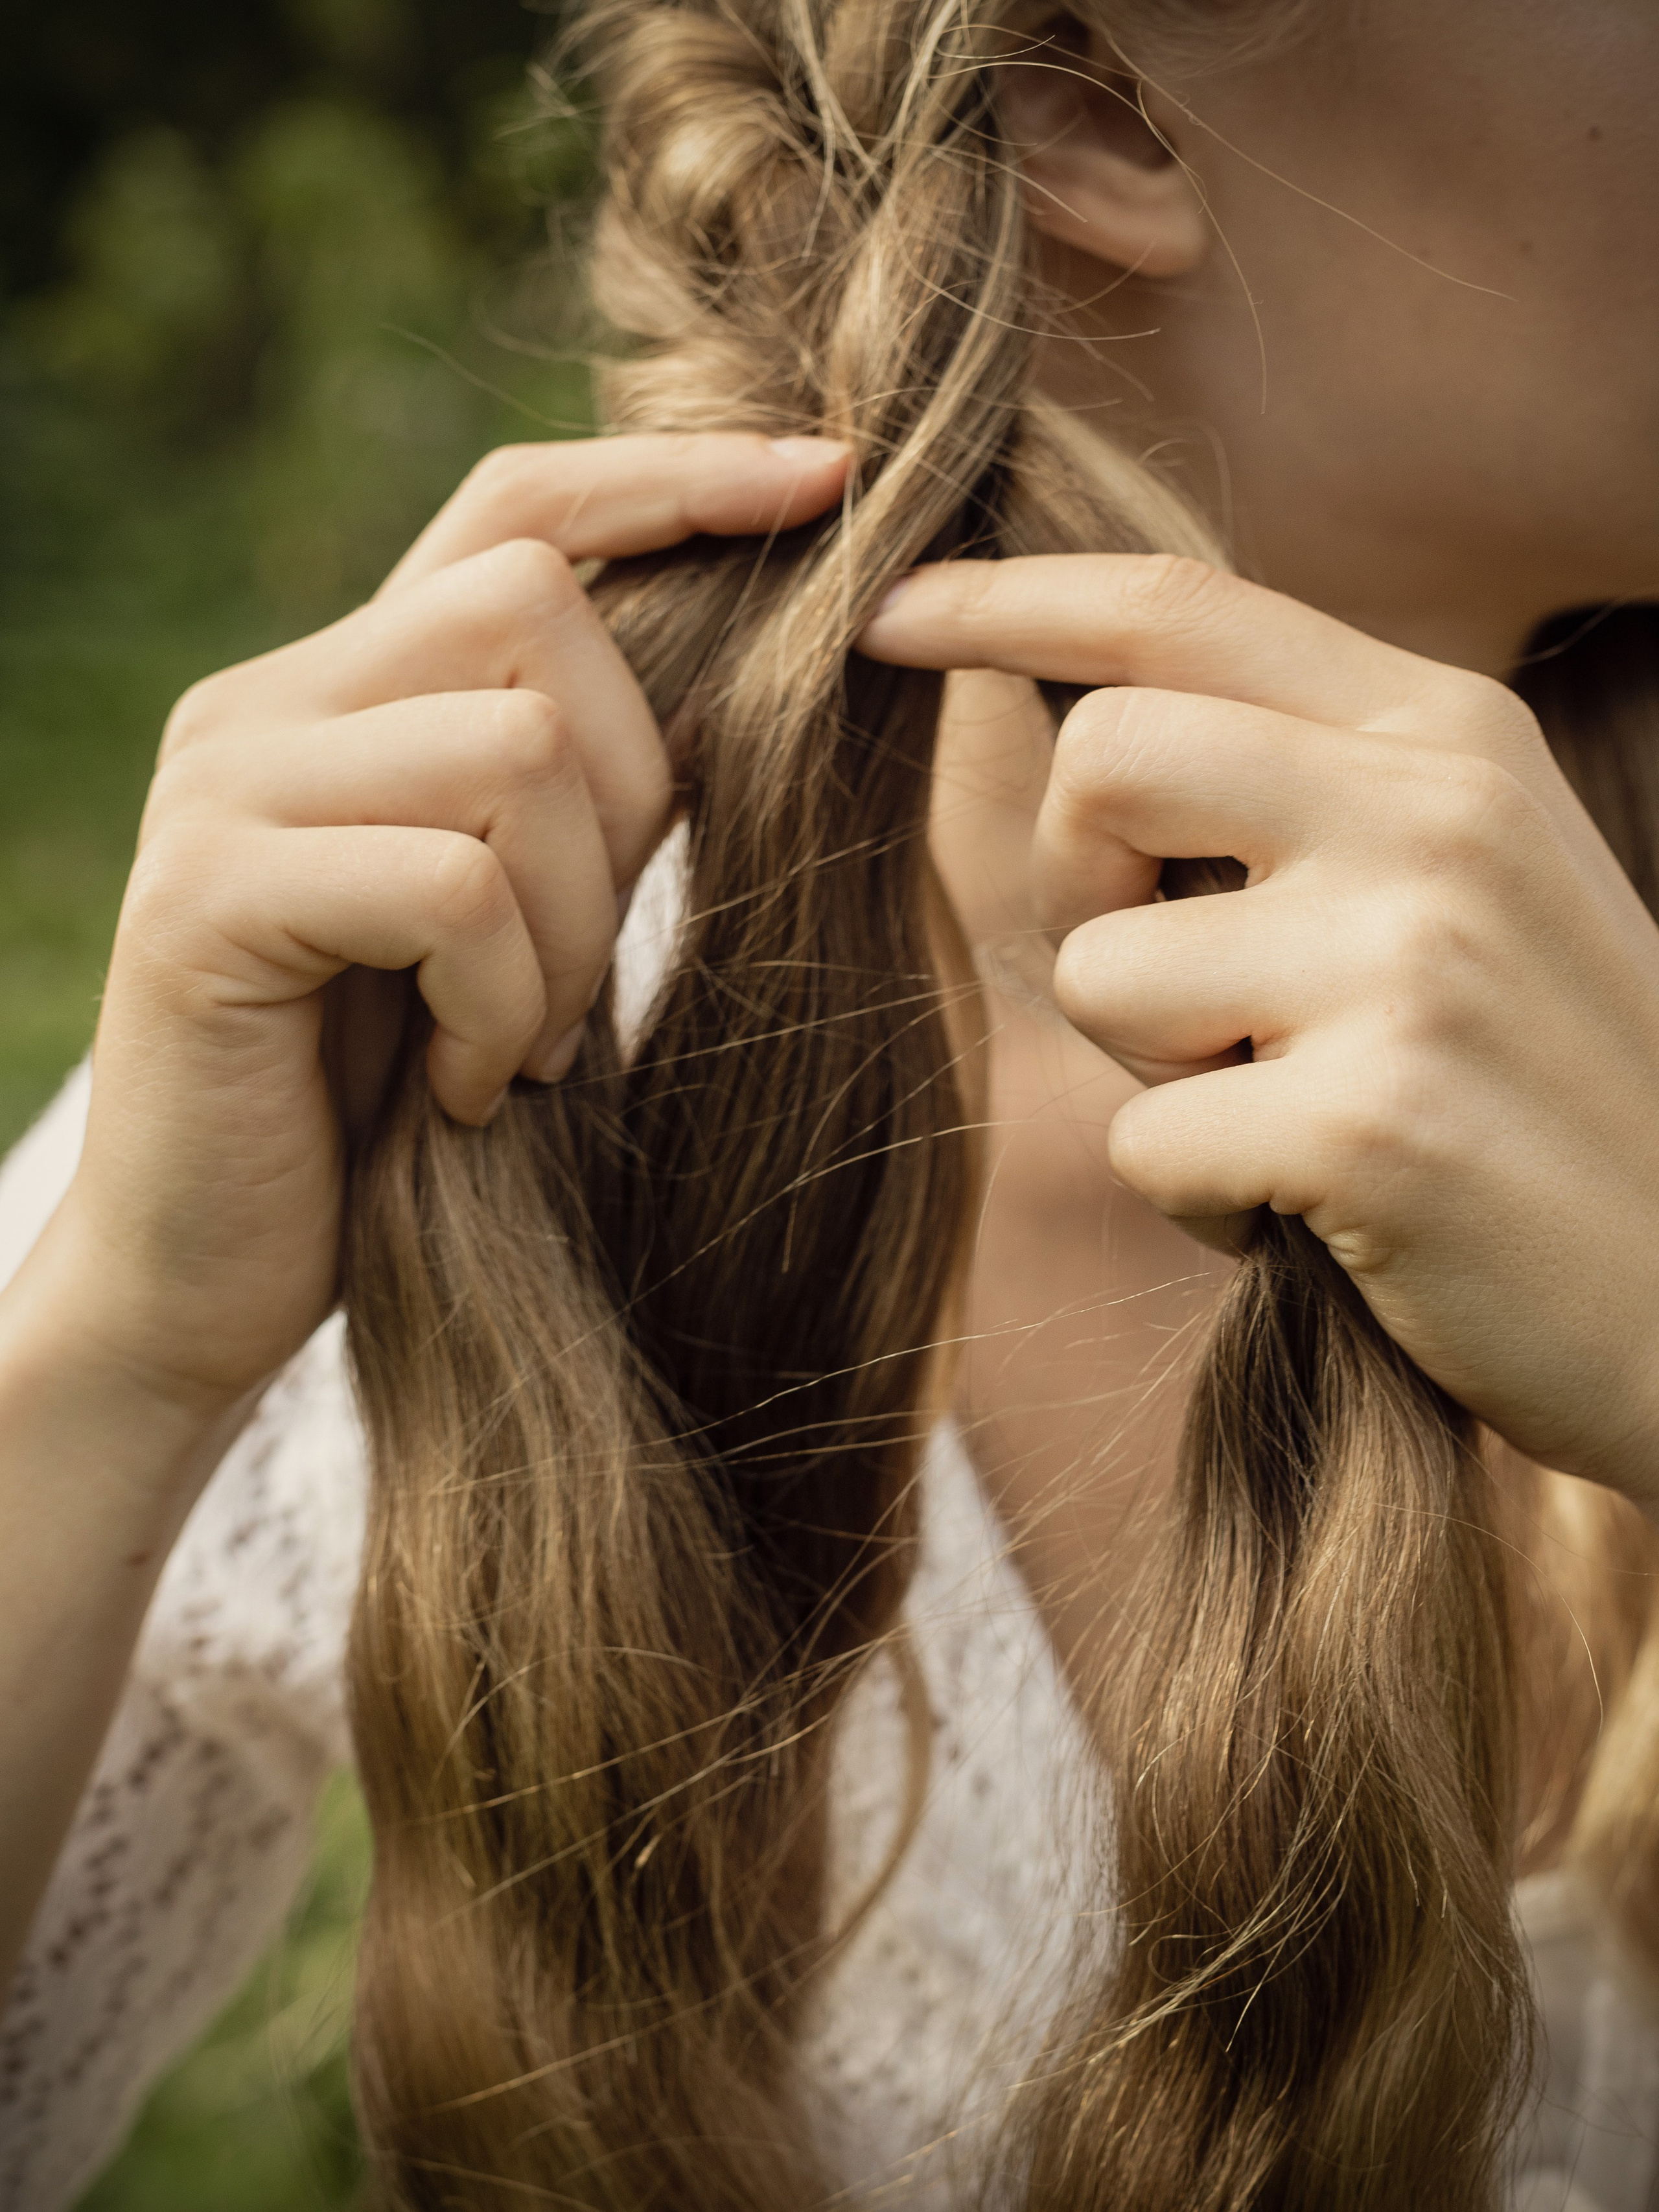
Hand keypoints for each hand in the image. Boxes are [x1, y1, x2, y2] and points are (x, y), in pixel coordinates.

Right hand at [41, 433, 849, 1443]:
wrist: (203, 1281)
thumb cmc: (380, 1111)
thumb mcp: (498, 927)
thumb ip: (562, 799)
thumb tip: (739, 697)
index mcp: (341, 692)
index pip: (512, 511)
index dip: (670, 480)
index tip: (826, 484)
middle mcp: (264, 703)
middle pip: (537, 614)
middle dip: (631, 797)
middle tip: (585, 963)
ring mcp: (225, 791)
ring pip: (514, 749)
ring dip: (574, 929)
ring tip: (522, 1046)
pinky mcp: (211, 900)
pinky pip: (451, 886)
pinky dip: (502, 1002)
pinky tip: (469, 1088)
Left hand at [862, 554, 1658, 1502]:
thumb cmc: (1546, 1090)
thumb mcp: (1463, 882)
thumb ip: (1304, 787)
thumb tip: (1083, 734)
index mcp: (1450, 737)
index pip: (1182, 610)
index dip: (1008, 602)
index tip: (890, 615)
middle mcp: (1433, 816)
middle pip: (1100, 760)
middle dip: (1079, 887)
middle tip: (1175, 995)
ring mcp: (1410, 963)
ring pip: (1104, 972)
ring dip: (1154, 1069)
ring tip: (1286, 1112)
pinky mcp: (1371, 1122)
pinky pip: (1147, 1140)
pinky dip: (1202, 1200)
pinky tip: (1322, 1216)